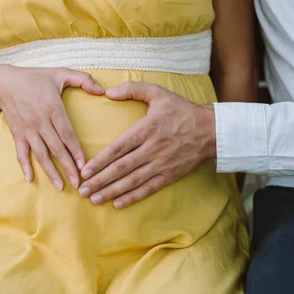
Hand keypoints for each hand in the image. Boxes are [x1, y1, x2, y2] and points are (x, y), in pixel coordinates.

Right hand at [0, 66, 103, 189]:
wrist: (3, 83)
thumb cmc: (35, 78)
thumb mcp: (60, 73)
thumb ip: (83, 79)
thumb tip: (102, 91)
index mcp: (53, 108)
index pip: (67, 134)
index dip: (76, 151)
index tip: (85, 166)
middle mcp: (40, 122)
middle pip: (56, 148)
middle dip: (67, 167)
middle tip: (78, 184)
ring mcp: (27, 130)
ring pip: (40, 154)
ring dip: (50, 171)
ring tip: (60, 186)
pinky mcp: (17, 134)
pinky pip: (21, 153)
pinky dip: (24, 166)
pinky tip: (30, 179)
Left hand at [78, 81, 216, 208]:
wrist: (211, 129)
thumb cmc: (181, 110)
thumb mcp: (158, 93)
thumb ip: (132, 89)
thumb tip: (108, 92)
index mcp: (145, 130)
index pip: (117, 149)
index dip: (99, 161)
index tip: (84, 171)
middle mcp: (151, 149)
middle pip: (120, 168)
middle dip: (100, 181)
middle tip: (82, 190)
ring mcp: (161, 164)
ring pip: (132, 181)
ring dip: (111, 191)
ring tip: (94, 199)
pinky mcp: (170, 175)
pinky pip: (148, 189)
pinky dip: (132, 197)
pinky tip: (117, 203)